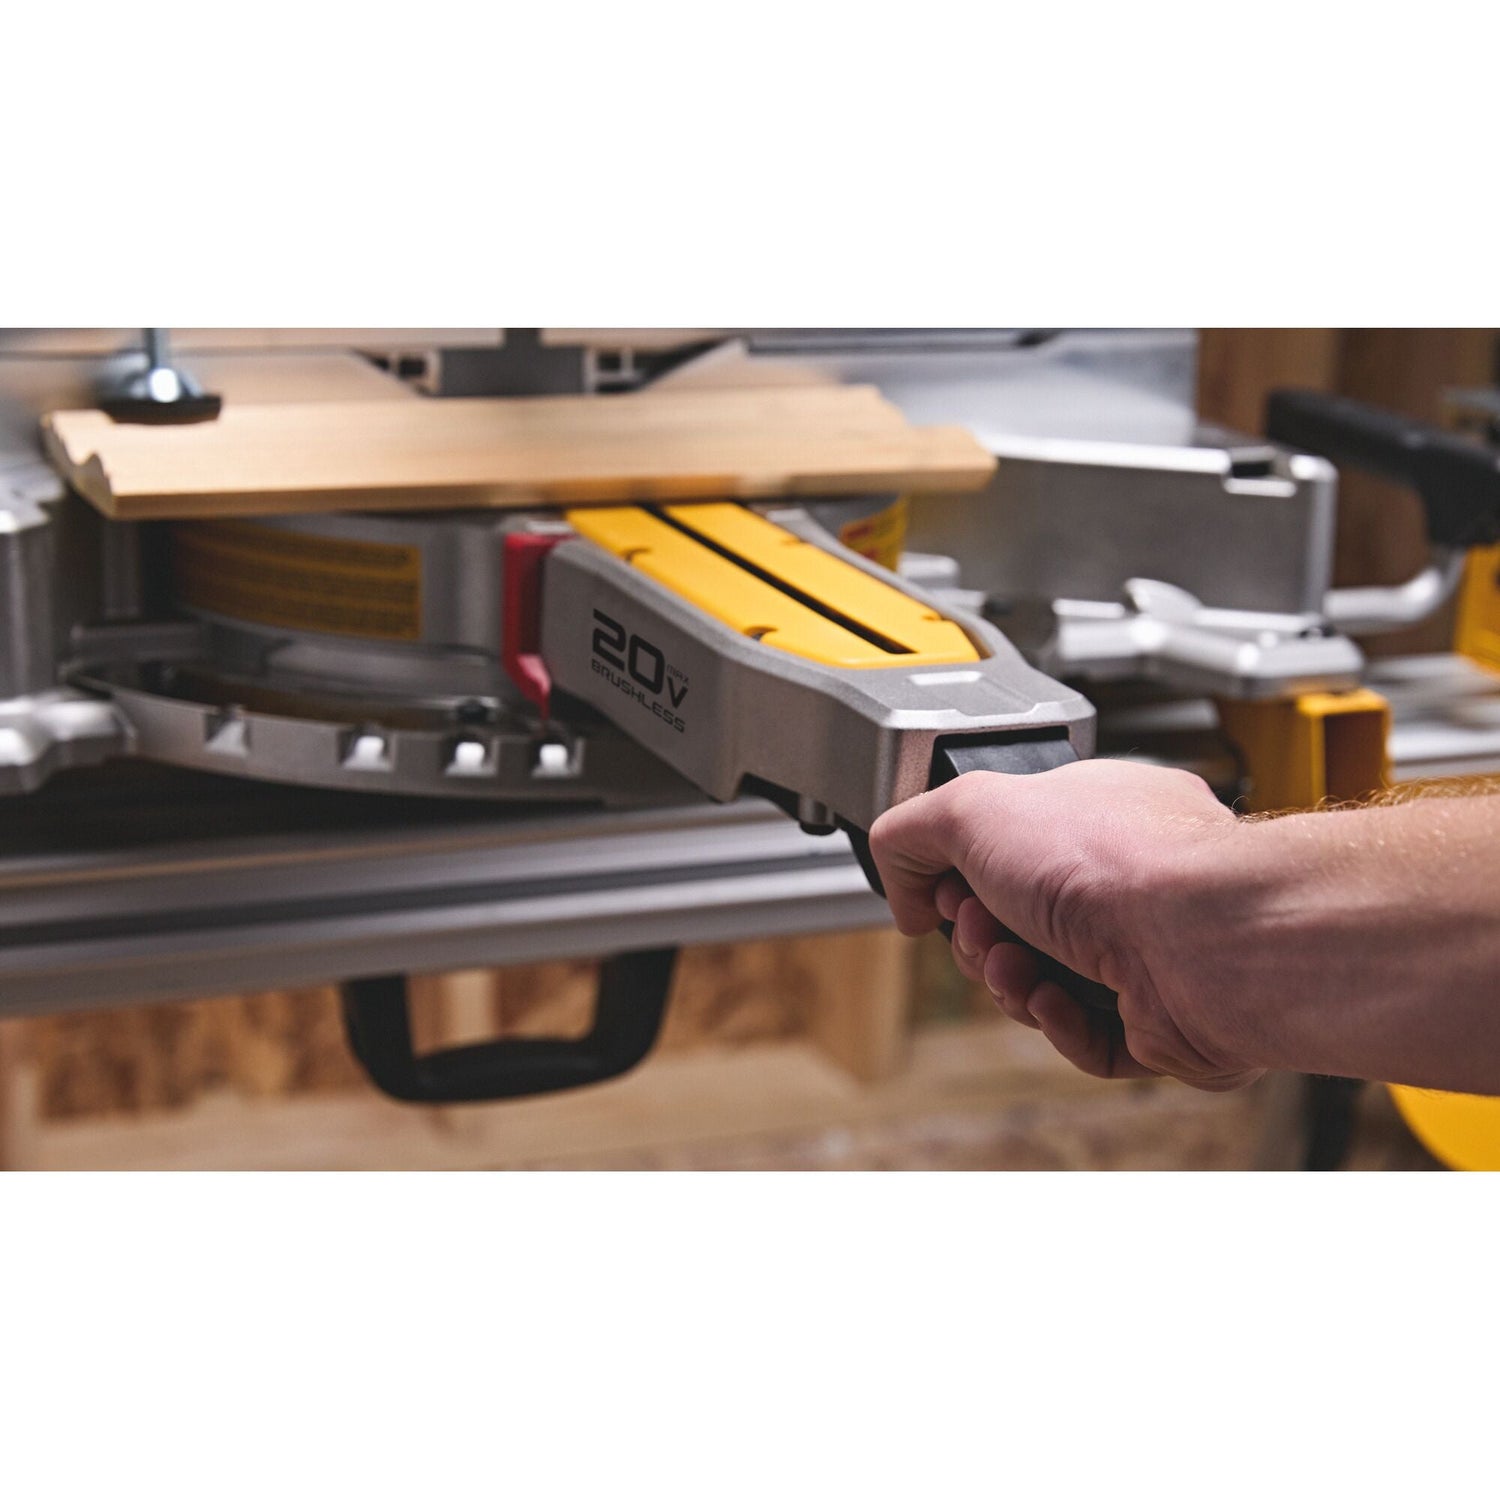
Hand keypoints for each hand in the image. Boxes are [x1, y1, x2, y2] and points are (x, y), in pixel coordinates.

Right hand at [868, 759, 1263, 1090]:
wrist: (1204, 940)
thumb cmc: (1119, 861)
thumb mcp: (971, 805)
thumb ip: (910, 831)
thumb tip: (905, 890)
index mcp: (1095, 813)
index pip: (1009, 846)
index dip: (962, 874)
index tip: (946, 887)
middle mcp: (1129, 878)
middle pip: (1018, 923)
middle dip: (981, 936)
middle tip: (981, 929)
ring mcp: (1150, 950)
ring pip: (1046, 984)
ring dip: (1011, 983)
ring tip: (1016, 967)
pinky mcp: (1163, 1019)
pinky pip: (1086, 1038)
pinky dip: (1058, 1025)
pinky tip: (1056, 1000)